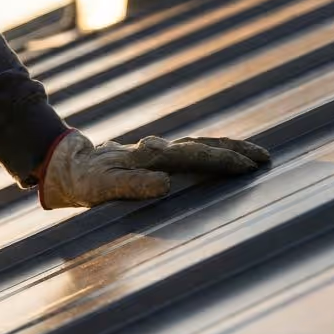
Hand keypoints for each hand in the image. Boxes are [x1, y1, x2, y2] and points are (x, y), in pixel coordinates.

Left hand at [40, 130, 270, 208]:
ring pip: (201, 145)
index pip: (192, 156)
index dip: (219, 161)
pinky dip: (216, 152)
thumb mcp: (100, 188)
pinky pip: (193, 151)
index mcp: (148, 156)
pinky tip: (232, 159)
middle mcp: (157, 149)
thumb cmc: (85, 181)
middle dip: (235, 152)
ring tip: (258, 156)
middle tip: (264, 159)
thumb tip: (165, 183)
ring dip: (230, 149)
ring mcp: (159, 151)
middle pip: (203, 146)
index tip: (245, 166)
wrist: (69, 165)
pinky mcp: (159, 157)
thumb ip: (130, 185)